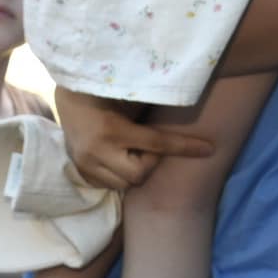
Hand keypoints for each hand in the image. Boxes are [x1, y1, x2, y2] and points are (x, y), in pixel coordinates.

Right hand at [55, 87, 213, 188]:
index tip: (209, 149)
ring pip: (125, 184)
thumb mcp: (128, 97)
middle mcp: (96, 151)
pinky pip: (110, 185)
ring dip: (135, 170)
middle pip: (139, 174)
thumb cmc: (105, 91)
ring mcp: (85, 164)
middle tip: (147, 147)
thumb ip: (150, 113)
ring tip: (131, 152)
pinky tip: (118, 159)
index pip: (157, 143)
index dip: (185, 147)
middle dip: (149, 162)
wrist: (69, 96)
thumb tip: (188, 114)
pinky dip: (120, 175)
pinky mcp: (80, 172)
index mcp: (111, 129)